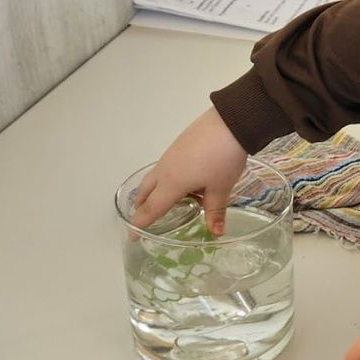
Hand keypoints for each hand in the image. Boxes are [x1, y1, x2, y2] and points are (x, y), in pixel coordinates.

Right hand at [132, 107, 247, 234]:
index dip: (139, 224)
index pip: (151, 209)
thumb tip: (216, 233)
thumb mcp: (221, 188)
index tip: (130, 237)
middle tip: (143, 219)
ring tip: (167, 203)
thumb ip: (215, 211)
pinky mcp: (178, 146)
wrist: (229, 122)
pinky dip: (167, 181)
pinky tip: (186, 183)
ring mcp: (170, 156)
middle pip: (145, 192)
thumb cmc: (223, 159)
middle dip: (142, 207)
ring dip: (155, 193)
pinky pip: (165, 169)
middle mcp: (165, 170)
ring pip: (155, 179)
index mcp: (172, 184)